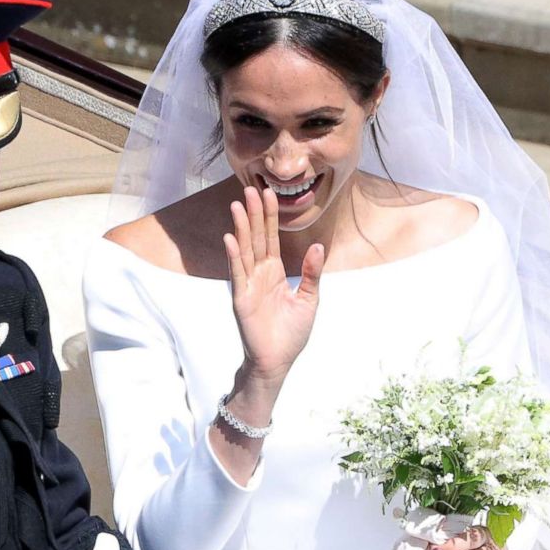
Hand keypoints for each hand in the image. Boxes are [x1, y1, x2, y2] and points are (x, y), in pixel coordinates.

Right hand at [223, 185, 323, 385]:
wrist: (278, 361)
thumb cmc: (291, 333)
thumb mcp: (309, 299)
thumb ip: (311, 273)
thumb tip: (318, 247)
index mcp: (275, 273)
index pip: (271, 239)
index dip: (270, 217)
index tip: (269, 194)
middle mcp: (259, 275)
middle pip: (256, 238)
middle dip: (253, 214)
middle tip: (249, 189)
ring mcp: (248, 285)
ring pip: (245, 250)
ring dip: (241, 228)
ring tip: (237, 206)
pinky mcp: (242, 299)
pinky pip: (238, 273)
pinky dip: (234, 256)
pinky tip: (230, 238)